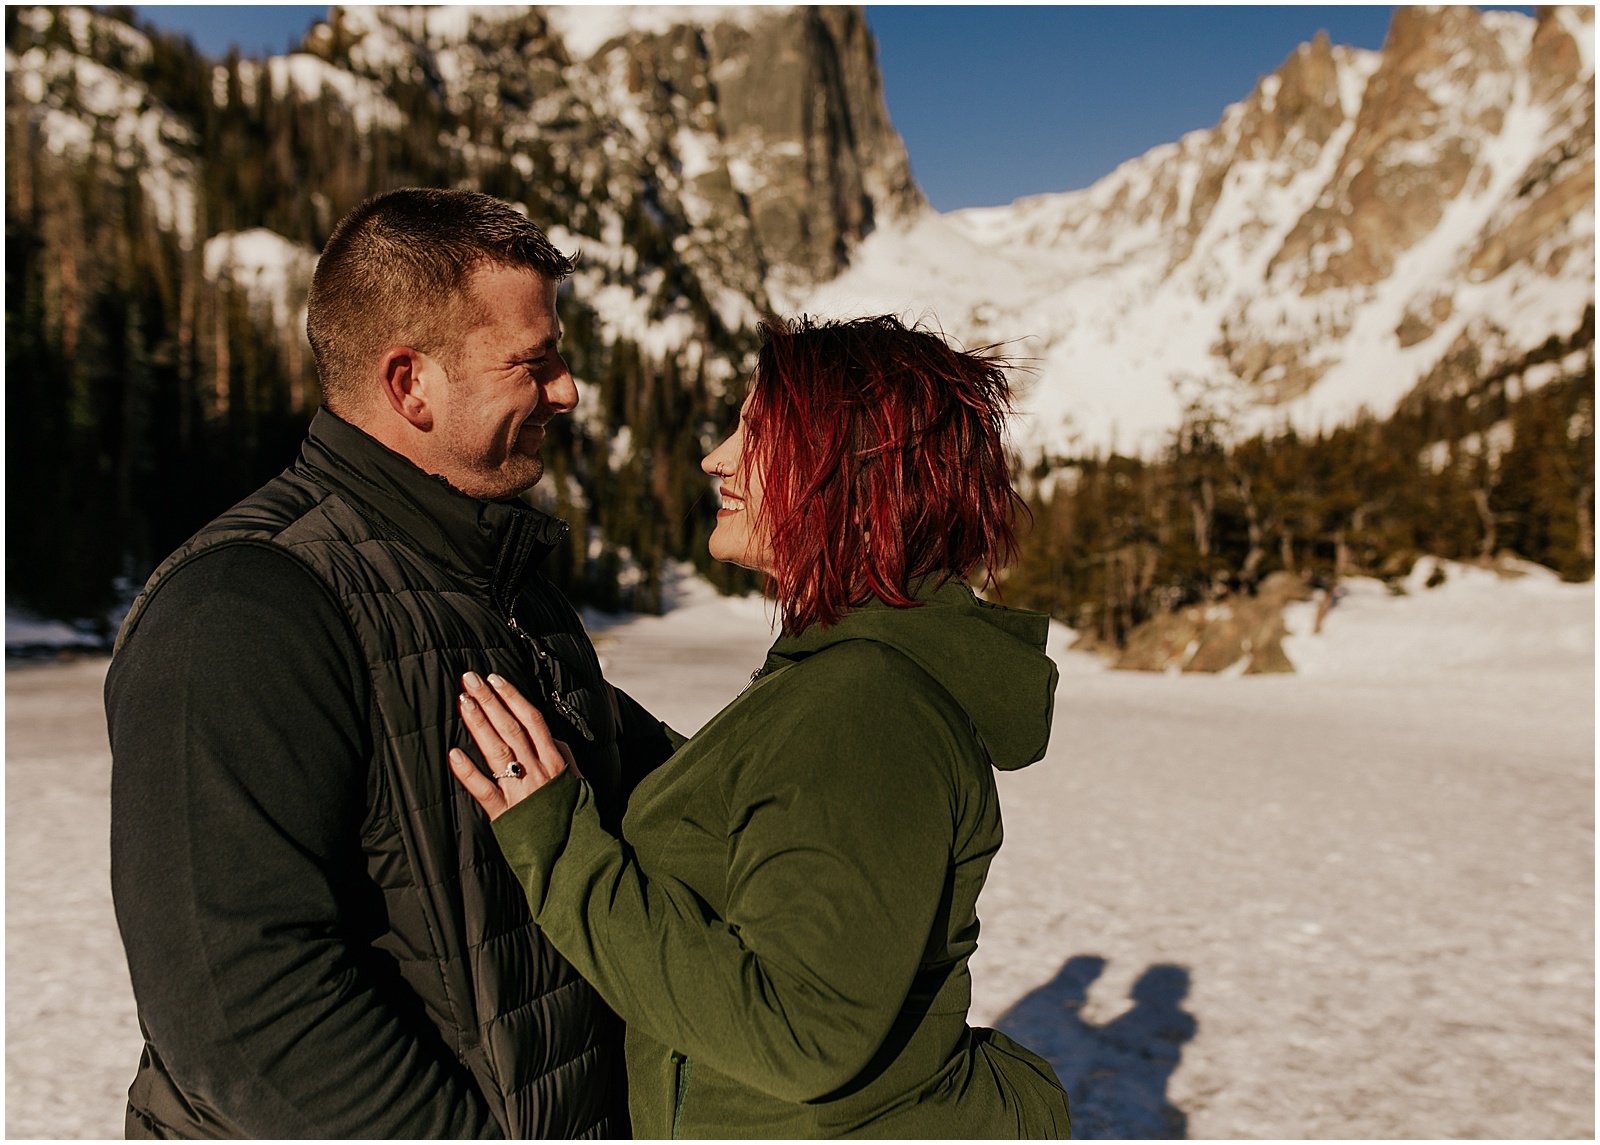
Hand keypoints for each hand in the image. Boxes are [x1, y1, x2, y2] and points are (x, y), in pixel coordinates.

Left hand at [449, 672, 575, 820]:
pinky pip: (484, 789)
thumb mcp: (577, 779)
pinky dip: (468, 772)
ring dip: (479, 724)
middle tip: (470, 679)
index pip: (532, 720)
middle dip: (490, 700)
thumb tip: (547, 735)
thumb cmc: (576, 816)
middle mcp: (538, 771)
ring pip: (497, 750)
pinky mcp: (505, 814)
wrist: (577, 854)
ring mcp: (521, 791)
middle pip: (511, 728)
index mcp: (555, 761)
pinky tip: (453, 754)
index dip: (512, 697)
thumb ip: (562, 755)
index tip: (495, 679)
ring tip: (464, 701)